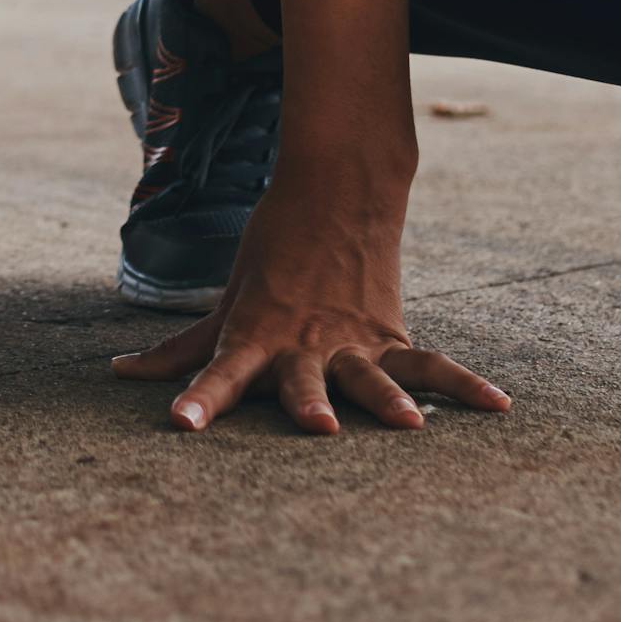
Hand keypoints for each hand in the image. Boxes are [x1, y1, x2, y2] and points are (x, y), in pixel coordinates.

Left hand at [111, 161, 510, 435]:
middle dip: (308, 401)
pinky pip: (434, 364)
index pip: (218, 371)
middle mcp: (303, 342)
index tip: (180, 422)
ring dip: (389, 400)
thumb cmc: (271, 259)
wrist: (334, 193)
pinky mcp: (393, 336)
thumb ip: (181, 349)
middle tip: (318, 426)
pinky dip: (466, 385)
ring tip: (410, 427)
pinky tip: (499, 407)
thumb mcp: (226, 301)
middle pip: (302, 378)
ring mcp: (352, 340)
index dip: (199, 397)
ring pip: (371, 374)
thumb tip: (121, 373)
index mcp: (256, 334)